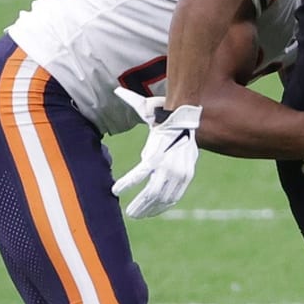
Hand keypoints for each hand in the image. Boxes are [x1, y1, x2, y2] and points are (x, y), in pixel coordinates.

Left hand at [111, 87, 201, 217]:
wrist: (188, 120)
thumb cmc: (161, 118)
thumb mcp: (147, 111)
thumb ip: (131, 102)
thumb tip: (116, 89)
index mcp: (157, 151)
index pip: (140, 172)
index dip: (127, 183)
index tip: (115, 191)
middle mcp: (170, 164)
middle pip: (153, 191)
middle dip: (140, 204)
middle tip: (130, 213)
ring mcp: (180, 172)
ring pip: (164, 197)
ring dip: (151, 208)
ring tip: (138, 214)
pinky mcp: (187, 176)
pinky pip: (175, 195)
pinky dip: (163, 205)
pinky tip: (153, 210)